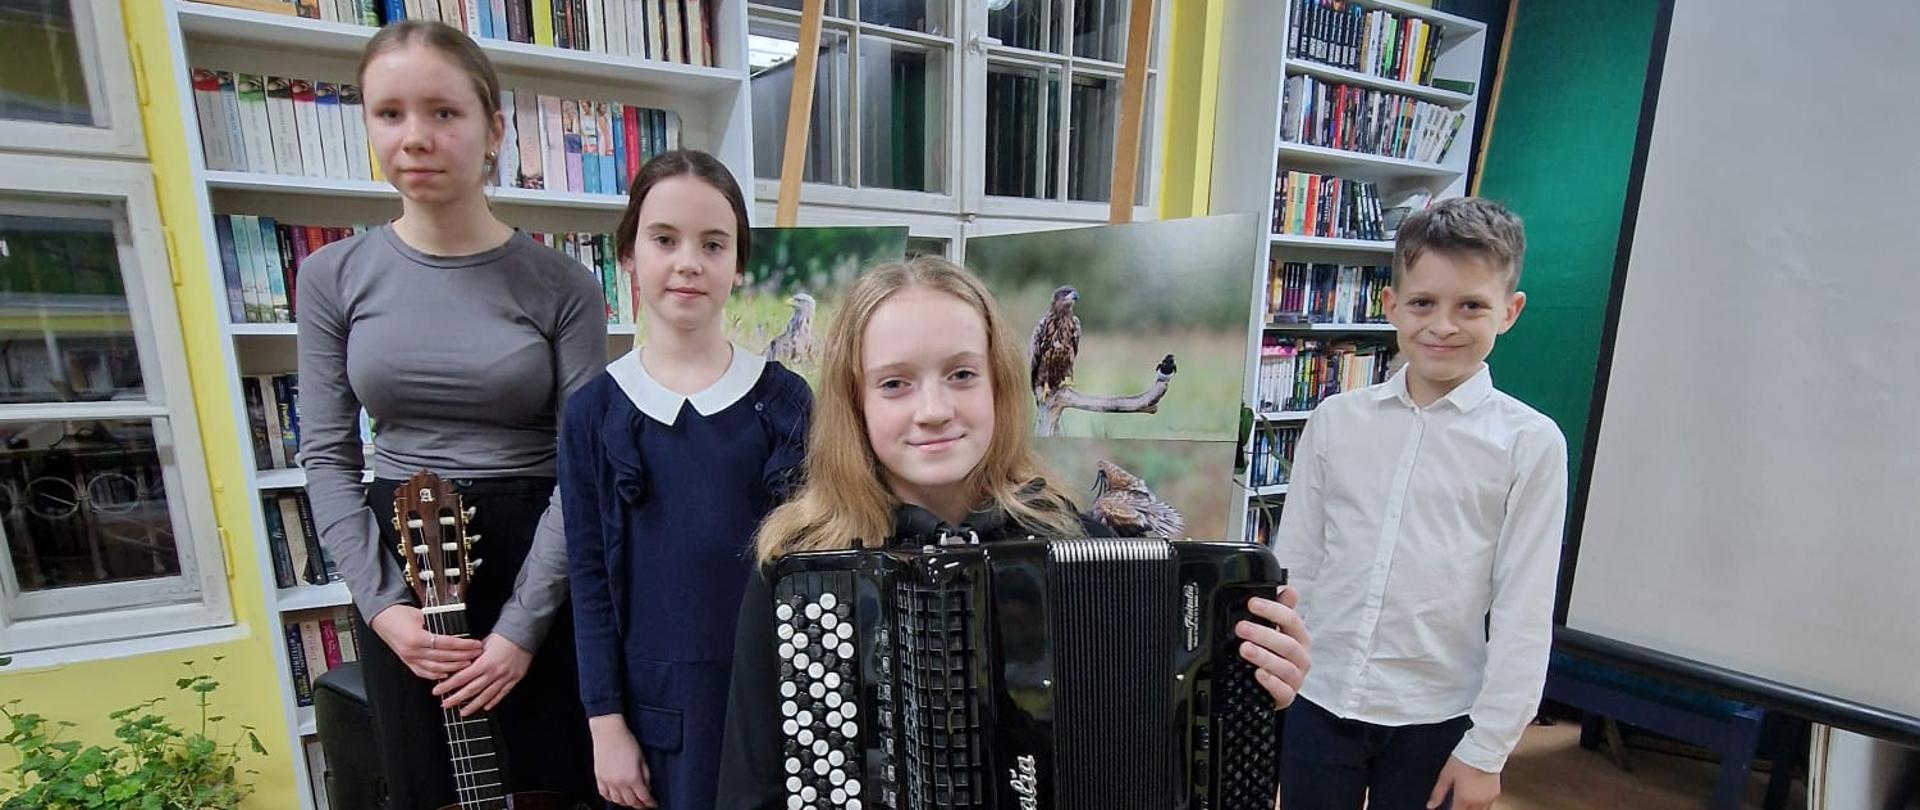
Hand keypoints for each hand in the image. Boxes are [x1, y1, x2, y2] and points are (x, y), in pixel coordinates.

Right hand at [369, 604, 483, 680]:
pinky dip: (436, 674)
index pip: (446, 643)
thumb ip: (437, 623)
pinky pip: (423, 672)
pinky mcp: (407, 662)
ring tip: (467, 664)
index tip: (476, 644)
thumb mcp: (421, 614)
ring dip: (453, 667)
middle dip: (463, 656)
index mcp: (417, 637)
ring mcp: (409, 659)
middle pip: (444, 657)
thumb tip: (457, 629)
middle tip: (476, 654)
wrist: (382, 618)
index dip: (463, 645)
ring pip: (436, 668)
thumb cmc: (400, 613)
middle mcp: (413, 651)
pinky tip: (447, 673)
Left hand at [432, 633, 532, 715]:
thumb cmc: (503, 636)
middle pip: (471, 690)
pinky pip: (502, 694)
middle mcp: (494, 672)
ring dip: (472, 705)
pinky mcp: (514, 680)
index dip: (448, 686)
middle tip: (445, 704)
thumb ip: (472, 656)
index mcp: (484, 662)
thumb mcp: (483, 644)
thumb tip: (458, 665)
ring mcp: (504, 678)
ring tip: (462, 712)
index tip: (437, 691)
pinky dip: (493, 702)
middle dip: (456, 699)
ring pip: (486, 696)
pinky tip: (485, 707)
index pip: (461, 677)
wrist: (524, 634)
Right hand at [589, 715, 656, 808]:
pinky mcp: (599, 778)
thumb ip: (646, 776)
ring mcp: (608, 781)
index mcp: (633, 777)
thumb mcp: (642, 758)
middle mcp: (620, 782)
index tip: (654, 804)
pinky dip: (611, 798)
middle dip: (639, 805)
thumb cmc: (626, 741)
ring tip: (631, 800)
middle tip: (644, 804)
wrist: (609, 732)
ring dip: (626, 803)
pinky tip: (617, 796)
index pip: (644, 797)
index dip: (650, 803)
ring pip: (618, 801)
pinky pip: (604, 794)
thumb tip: (647, 788)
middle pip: (631, 802)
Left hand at [1236, 585, 1311, 708]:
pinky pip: (1283, 692)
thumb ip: (1281, 610)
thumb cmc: (1275, 655)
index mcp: (1299, 637)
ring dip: (1264, 657)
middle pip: (1288, 644)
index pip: (1292, 620)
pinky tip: (1258, 674)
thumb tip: (1288, 589)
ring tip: (1245, 649)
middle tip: (1241, 628)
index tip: (1252, 604)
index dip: (1273, 610)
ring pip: (1285, 668)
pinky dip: (1271, 682)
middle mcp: (1301, 658)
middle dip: (1263, 634)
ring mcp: (1296, 679)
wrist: (1271, 687)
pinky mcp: (1287, 697)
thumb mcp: (1276, 631)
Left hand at [1428, 756, 1499, 809]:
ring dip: (1471, 809)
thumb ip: (1438, 793)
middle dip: (1460, 809)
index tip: (1448, 808)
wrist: (1484, 750)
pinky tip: (1475, 797)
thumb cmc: (1464, 760)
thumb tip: (1430, 806)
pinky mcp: (1495, 794)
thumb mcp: (1446, 775)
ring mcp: (1488, 799)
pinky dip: (1480, 805)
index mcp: (1464, 799)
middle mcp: (1477, 802)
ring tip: (1465, 800)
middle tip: (1456, 803)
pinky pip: (1488, 806)